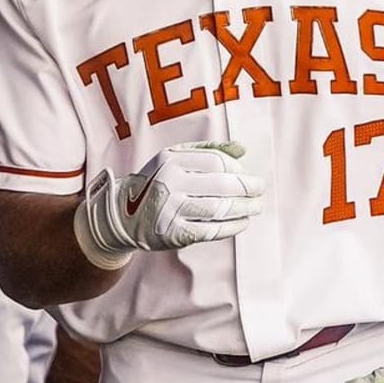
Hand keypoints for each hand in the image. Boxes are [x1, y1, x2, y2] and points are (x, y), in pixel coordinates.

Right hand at [75, 141, 263, 267]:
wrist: (123, 214)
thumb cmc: (157, 181)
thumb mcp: (174, 157)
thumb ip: (208, 150)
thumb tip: (242, 149)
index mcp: (171, 160)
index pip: (216, 163)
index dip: (238, 170)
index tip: (249, 176)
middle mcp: (169, 183)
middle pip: (221, 185)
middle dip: (247, 189)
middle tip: (260, 191)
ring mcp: (171, 209)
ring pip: (219, 209)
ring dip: (244, 208)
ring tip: (256, 206)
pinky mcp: (173, 233)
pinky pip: (211, 230)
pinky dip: (232, 227)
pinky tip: (243, 222)